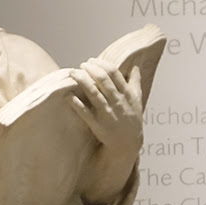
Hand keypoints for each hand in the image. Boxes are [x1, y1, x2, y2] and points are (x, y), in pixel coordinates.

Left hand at [71, 58, 143, 203]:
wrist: (128, 144)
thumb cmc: (131, 119)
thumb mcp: (137, 100)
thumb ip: (135, 82)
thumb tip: (135, 66)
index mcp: (127, 94)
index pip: (114, 73)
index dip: (101, 64)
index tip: (91, 60)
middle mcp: (117, 102)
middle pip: (102, 79)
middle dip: (90, 69)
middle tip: (82, 65)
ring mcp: (107, 113)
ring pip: (93, 92)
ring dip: (81, 80)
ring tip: (72, 73)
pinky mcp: (97, 125)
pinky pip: (85, 112)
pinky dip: (76, 103)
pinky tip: (68, 95)